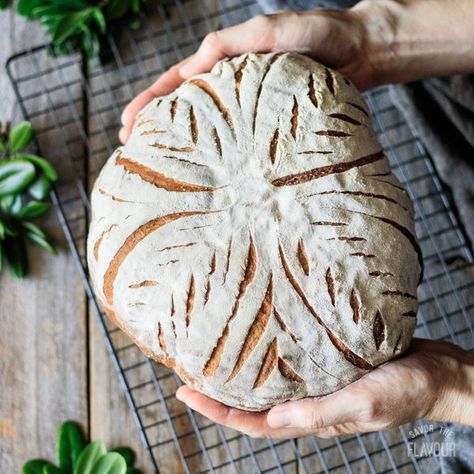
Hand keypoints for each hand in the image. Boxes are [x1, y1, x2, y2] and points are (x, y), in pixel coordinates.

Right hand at [120, 0, 473, 143]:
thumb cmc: (321, 35)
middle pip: (184, 107)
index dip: (149, 102)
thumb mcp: (272, 31)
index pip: (176, 81)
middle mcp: (232, 86)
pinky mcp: (269, 124)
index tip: (126, 125)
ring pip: (208, 127)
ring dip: (182, 144)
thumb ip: (232, 45)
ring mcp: (249, 107)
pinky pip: (237, 140)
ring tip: (161, 167)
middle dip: (155, 126)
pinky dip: (219, 154)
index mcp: (226, 63)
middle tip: (130, 150)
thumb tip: (190, 70)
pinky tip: (212, 172)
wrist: (361, 53)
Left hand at [176, 339, 473, 438]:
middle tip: (190, 367)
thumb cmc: (406, 390)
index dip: (217, 411)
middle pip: (253, 403)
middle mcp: (308, 403)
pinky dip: (270, 352)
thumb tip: (272, 420)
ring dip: (242, 371)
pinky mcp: (328, 362)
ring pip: (270, 381)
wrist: (437, 372)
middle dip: (219, 391)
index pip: (252, 423)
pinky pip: (291, 361)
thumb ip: (320, 413)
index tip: (186, 392)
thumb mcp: (362, 404)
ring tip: (216, 349)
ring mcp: (317, 383)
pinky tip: (261, 334)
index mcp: (312, 419)